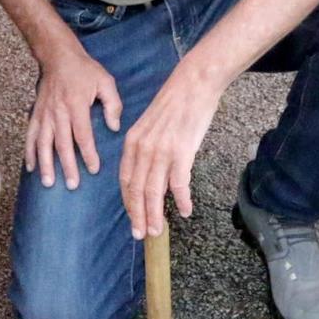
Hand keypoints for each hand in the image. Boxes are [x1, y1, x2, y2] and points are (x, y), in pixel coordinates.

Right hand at [27, 45, 122, 189]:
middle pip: (62, 143)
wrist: (58, 56)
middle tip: (72, 185)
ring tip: (48, 182)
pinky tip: (31, 167)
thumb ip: (113, 104)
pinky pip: (30, 135)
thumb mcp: (106, 81)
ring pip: (43, 143)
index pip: (83, 135)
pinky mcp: (36, 114)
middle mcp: (58, 112)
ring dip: (45, 164)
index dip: (88, 153)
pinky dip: (29, 152)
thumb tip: (114, 127)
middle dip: (67, 166)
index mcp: (76, 105)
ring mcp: (44, 114)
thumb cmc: (85, 70)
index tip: (94, 169)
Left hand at [119, 65, 223, 237]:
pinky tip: (184, 210)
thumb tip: (149, 172)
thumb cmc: (175, 103)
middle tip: (141, 234)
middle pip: (137, 190)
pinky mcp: (182, 151)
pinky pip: (179, 183)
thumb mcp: (150, 125)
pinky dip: (181, 200)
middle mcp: (143, 149)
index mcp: (132, 142)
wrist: (193, 83)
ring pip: (154, 191)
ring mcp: (161, 151)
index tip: (132, 218)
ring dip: (155, 214)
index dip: (128, 203)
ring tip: (157, 229)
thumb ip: (145, 148)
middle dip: (138, 215)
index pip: (125, 180)